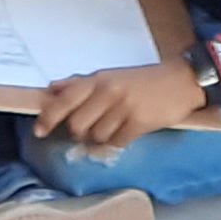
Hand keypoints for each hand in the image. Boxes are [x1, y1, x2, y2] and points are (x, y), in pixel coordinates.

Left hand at [37, 58, 209, 149]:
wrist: (181, 81)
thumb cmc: (143, 81)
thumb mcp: (110, 76)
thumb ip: (80, 84)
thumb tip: (51, 88)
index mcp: (99, 79)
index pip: (65, 99)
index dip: (49, 117)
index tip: (39, 131)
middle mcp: (108, 92)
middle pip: (77, 125)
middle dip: (80, 133)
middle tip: (92, 128)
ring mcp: (123, 107)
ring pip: (96, 137)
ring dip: (100, 138)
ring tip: (114, 127)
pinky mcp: (138, 122)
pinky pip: (115, 143)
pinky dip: (116, 142)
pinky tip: (125, 132)